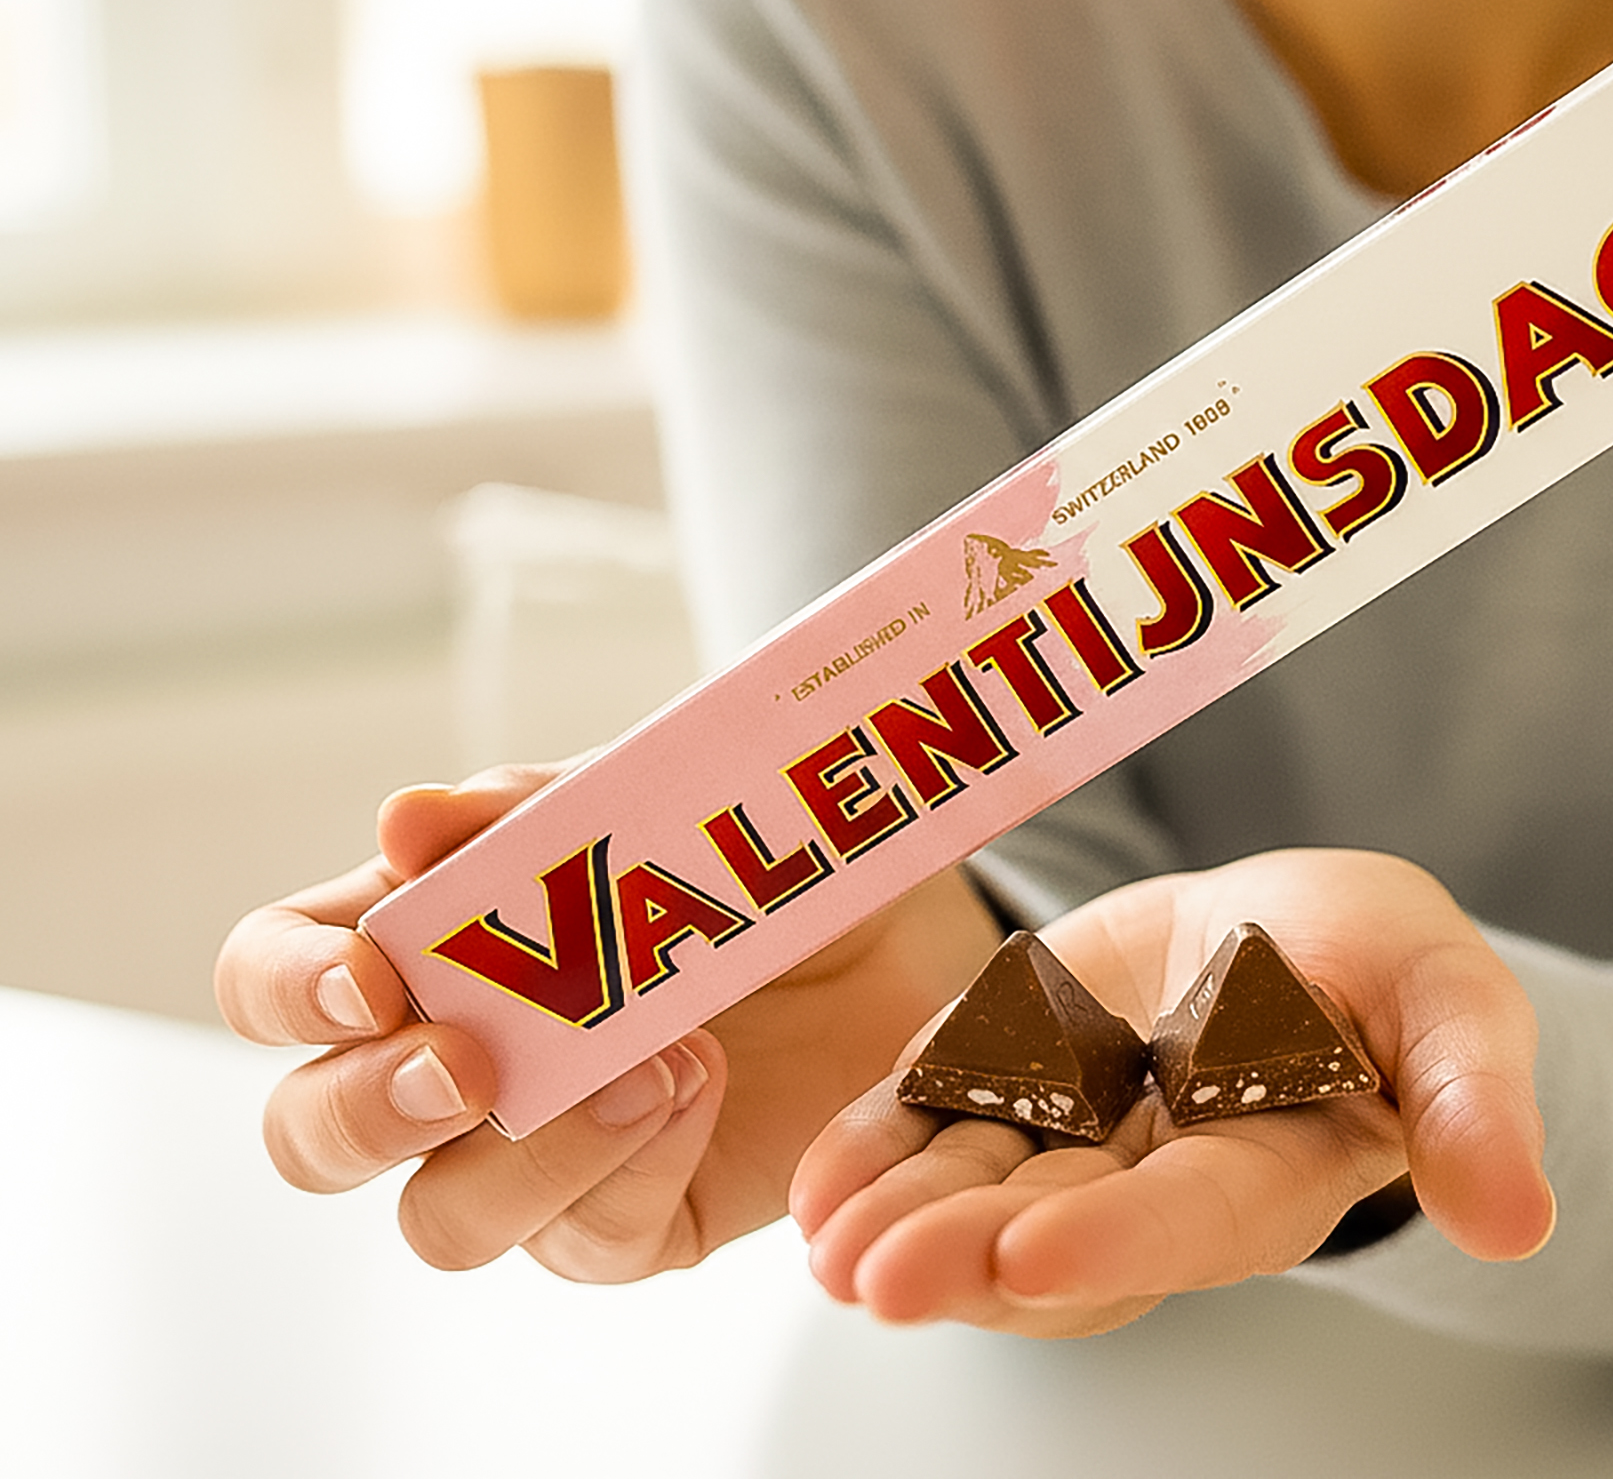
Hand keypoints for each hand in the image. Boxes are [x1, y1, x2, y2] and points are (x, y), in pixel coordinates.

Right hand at [214, 767, 1000, 1279]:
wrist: (905, 917)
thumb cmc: (753, 847)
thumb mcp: (654, 799)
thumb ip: (532, 812)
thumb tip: (405, 819)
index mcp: (426, 938)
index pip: (278, 976)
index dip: (287, 985)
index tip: (369, 974)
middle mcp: (458, 1061)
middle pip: (312, 1134)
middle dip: (368, 1108)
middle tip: (469, 1063)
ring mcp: (539, 1155)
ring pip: (440, 1222)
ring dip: (525, 1153)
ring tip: (649, 1058)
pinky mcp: (634, 1220)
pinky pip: (589, 1241)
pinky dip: (637, 1161)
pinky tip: (700, 1083)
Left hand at [789, 849, 1552, 1336]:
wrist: (1290, 925)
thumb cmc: (1381, 964)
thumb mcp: (1447, 997)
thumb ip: (1474, 1095)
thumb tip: (1518, 1216)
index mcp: (1270, 1170)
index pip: (1192, 1219)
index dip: (1119, 1239)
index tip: (1034, 1255)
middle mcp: (1157, 1176)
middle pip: (1059, 1229)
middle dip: (969, 1255)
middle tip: (879, 1275)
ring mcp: (1074, 1132)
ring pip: (981, 1191)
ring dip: (901, 1220)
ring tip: (827, 1244)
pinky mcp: (1011, 1075)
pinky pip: (935, 1123)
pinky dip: (874, 1154)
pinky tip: (815, 1187)